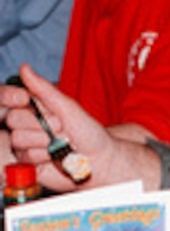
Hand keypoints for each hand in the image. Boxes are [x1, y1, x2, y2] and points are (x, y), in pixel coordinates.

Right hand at [1, 65, 156, 190]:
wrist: (99, 160)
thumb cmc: (88, 132)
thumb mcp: (68, 107)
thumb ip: (45, 90)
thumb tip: (24, 68)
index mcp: (34, 109)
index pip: (10, 100)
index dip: (15, 100)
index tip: (26, 101)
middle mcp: (25, 126)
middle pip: (13, 120)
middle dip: (43, 125)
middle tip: (61, 129)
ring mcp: (24, 145)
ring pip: (19, 139)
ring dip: (45, 143)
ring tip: (62, 144)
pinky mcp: (26, 163)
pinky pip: (23, 157)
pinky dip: (42, 157)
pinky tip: (54, 157)